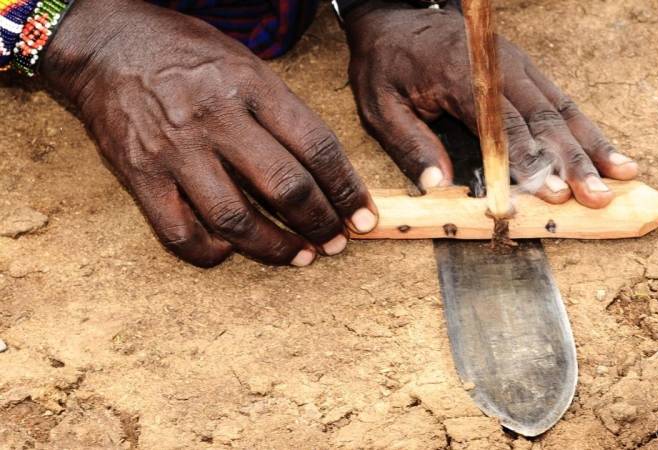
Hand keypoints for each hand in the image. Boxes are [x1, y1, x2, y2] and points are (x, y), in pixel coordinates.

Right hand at [41, 0, 376, 266]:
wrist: (106, 46)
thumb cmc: (184, 54)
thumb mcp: (245, 64)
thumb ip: (281, 110)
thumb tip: (325, 167)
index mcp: (252, 87)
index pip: (317, 147)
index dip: (347, 188)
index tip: (362, 214)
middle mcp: (217, 119)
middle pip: (285, 187)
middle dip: (321, 224)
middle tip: (336, 242)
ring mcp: (177, 151)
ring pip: (237, 220)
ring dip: (276, 248)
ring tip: (299, 257)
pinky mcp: (140, 176)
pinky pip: (181, 233)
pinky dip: (211, 252)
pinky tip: (230, 250)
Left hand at [344, 2, 637, 207]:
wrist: (395, 19)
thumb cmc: (386, 65)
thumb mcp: (380, 106)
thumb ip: (410, 144)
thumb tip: (438, 186)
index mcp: (461, 77)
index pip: (502, 125)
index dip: (529, 161)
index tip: (552, 193)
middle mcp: (498, 69)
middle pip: (543, 119)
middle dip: (573, 162)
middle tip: (597, 197)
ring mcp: (517, 67)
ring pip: (562, 109)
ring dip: (591, 146)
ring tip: (621, 177)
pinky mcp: (526, 71)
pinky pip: (562, 101)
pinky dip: (586, 129)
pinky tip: (608, 153)